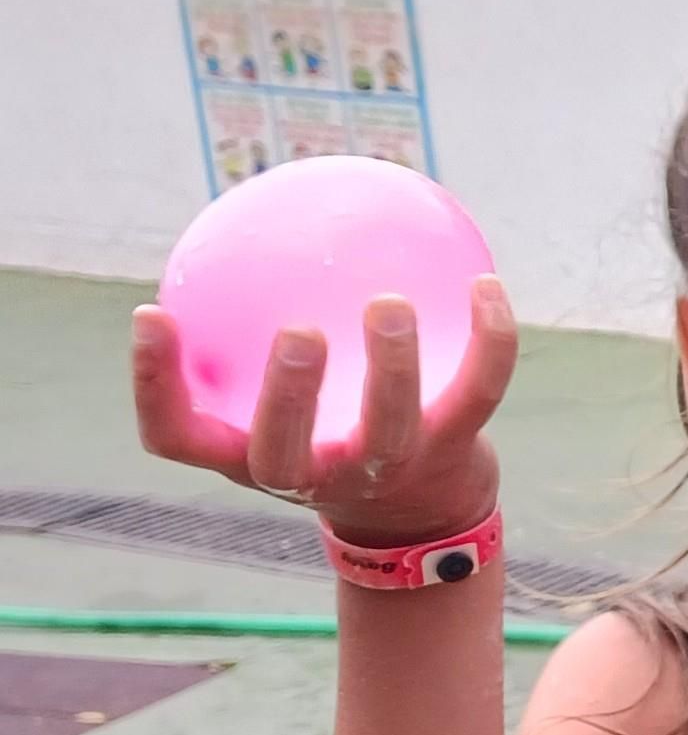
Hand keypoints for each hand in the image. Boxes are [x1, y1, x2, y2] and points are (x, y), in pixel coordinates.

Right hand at [133, 278, 516, 545]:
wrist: (422, 505)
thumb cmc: (330, 427)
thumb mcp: (281, 394)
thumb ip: (252, 339)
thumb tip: (241, 229)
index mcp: (250, 458)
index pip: (177, 438)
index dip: (153, 387)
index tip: (151, 314)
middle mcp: (311, 476)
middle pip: (285, 453)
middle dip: (290, 399)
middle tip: (299, 332)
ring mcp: (385, 470)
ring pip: (389, 429)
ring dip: (391, 368)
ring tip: (390, 303)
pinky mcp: (454, 451)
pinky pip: (477, 393)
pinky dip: (489, 341)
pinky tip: (486, 284)